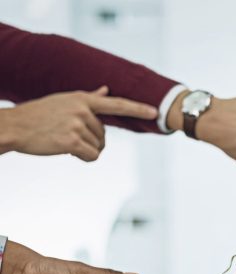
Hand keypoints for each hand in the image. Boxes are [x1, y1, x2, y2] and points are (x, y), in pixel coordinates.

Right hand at [0, 86, 156, 160]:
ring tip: (63, 140)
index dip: (137, 109)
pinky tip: (66, 150)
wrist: (16, 126)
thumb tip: (105, 90)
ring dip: (85, 149)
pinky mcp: (72, 140)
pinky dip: (83, 158)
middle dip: (91, 140)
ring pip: (98, 147)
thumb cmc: (40, 115)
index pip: (116, 104)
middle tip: (67, 135)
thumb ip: (89, 98)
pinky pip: (92, 156)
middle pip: (104, 135)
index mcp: (82, 99)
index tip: (155, 112)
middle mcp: (82, 109)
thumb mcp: (64, 101)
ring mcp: (77, 124)